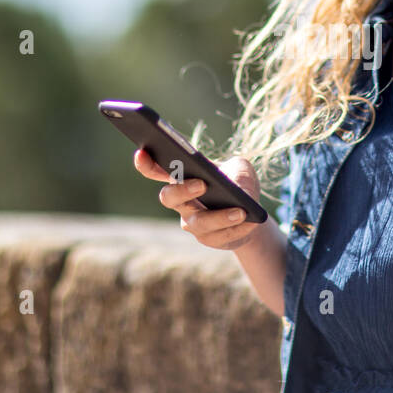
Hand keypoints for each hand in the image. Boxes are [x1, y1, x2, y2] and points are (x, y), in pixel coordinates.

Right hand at [132, 149, 264, 250]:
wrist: (251, 211)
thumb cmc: (239, 183)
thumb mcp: (242, 168)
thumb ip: (237, 171)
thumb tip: (235, 188)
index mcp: (183, 177)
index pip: (156, 170)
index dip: (145, 164)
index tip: (141, 153)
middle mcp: (181, 201)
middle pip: (168, 198)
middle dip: (182, 191)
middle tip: (202, 184)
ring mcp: (192, 222)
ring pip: (197, 223)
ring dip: (219, 217)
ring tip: (240, 211)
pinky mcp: (208, 239)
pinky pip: (218, 237)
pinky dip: (236, 229)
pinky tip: (250, 222)